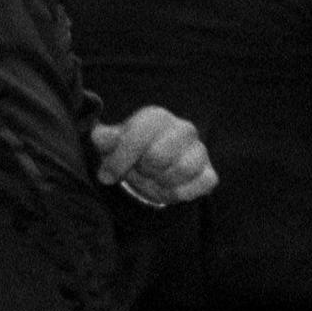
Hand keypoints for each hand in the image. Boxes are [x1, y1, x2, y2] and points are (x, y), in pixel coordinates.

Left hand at [90, 107, 214, 204]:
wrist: (155, 166)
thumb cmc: (131, 152)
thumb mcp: (111, 143)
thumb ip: (103, 139)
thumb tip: (100, 138)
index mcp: (157, 117)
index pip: (138, 137)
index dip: (120, 160)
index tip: (107, 175)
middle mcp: (184, 129)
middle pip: (159, 156)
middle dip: (142, 170)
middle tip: (137, 171)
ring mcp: (200, 151)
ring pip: (181, 170)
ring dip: (159, 182)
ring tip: (152, 179)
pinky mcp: (210, 174)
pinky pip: (199, 186)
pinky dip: (178, 193)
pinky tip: (167, 188)